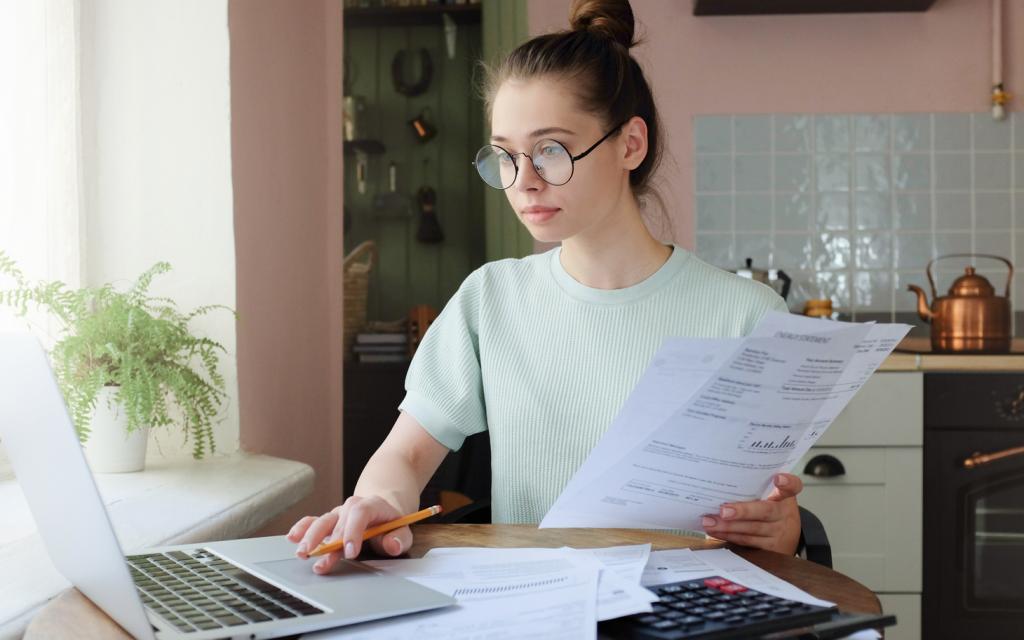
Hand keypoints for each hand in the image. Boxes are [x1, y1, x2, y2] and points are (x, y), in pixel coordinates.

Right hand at [286, 495, 413, 573]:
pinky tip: (292, 537)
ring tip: (302, 553)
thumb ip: (399, 538)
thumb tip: (392, 544)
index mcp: (371, 505)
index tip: (350, 552)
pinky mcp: (328, 522)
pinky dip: (301, 528)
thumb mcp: (402, 531)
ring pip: (322, 522)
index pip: (360, 514)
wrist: (382, 511)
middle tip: (319, 559)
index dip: (354, 532)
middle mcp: (350, 508)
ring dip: (310, 537)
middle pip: (337, 520)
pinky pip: (312, 521)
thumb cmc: (390, 525)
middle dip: (328, 541)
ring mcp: (337, 515)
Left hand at [700, 473, 802, 554]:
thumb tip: (723, 479)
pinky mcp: (771, 549)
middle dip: (743, 511)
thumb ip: (756, 488)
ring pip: (752, 529)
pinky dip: (729, 536)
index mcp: (785, 497)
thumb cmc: (772, 509)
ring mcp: (779, 533)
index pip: (792, 487)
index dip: (787, 483)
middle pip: (766, 511)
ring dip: (728, 526)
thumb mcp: (772, 497)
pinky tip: (715, 531)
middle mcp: (785, 514)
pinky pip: (747, 541)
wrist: (788, 537)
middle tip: (723, 510)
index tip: (778, 478)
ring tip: (709, 521)